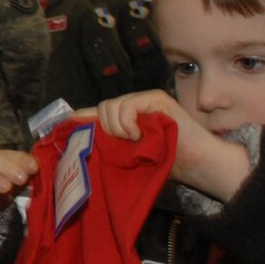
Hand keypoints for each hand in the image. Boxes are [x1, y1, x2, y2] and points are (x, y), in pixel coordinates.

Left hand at [85, 92, 250, 199]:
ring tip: (134, 141)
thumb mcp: (131, 158)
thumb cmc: (165, 164)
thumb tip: (82, 148)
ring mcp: (144, 100)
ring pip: (111, 106)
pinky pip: (127, 106)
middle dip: (104, 128)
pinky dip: (127, 123)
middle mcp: (133, 105)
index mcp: (125, 118)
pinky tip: (138, 135)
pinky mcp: (156, 99)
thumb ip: (111, 148)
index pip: (96, 113)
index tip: (66, 127)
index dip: (80, 119)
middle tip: (121, 144)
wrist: (198, 163)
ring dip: (117, 128)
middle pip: (102, 108)